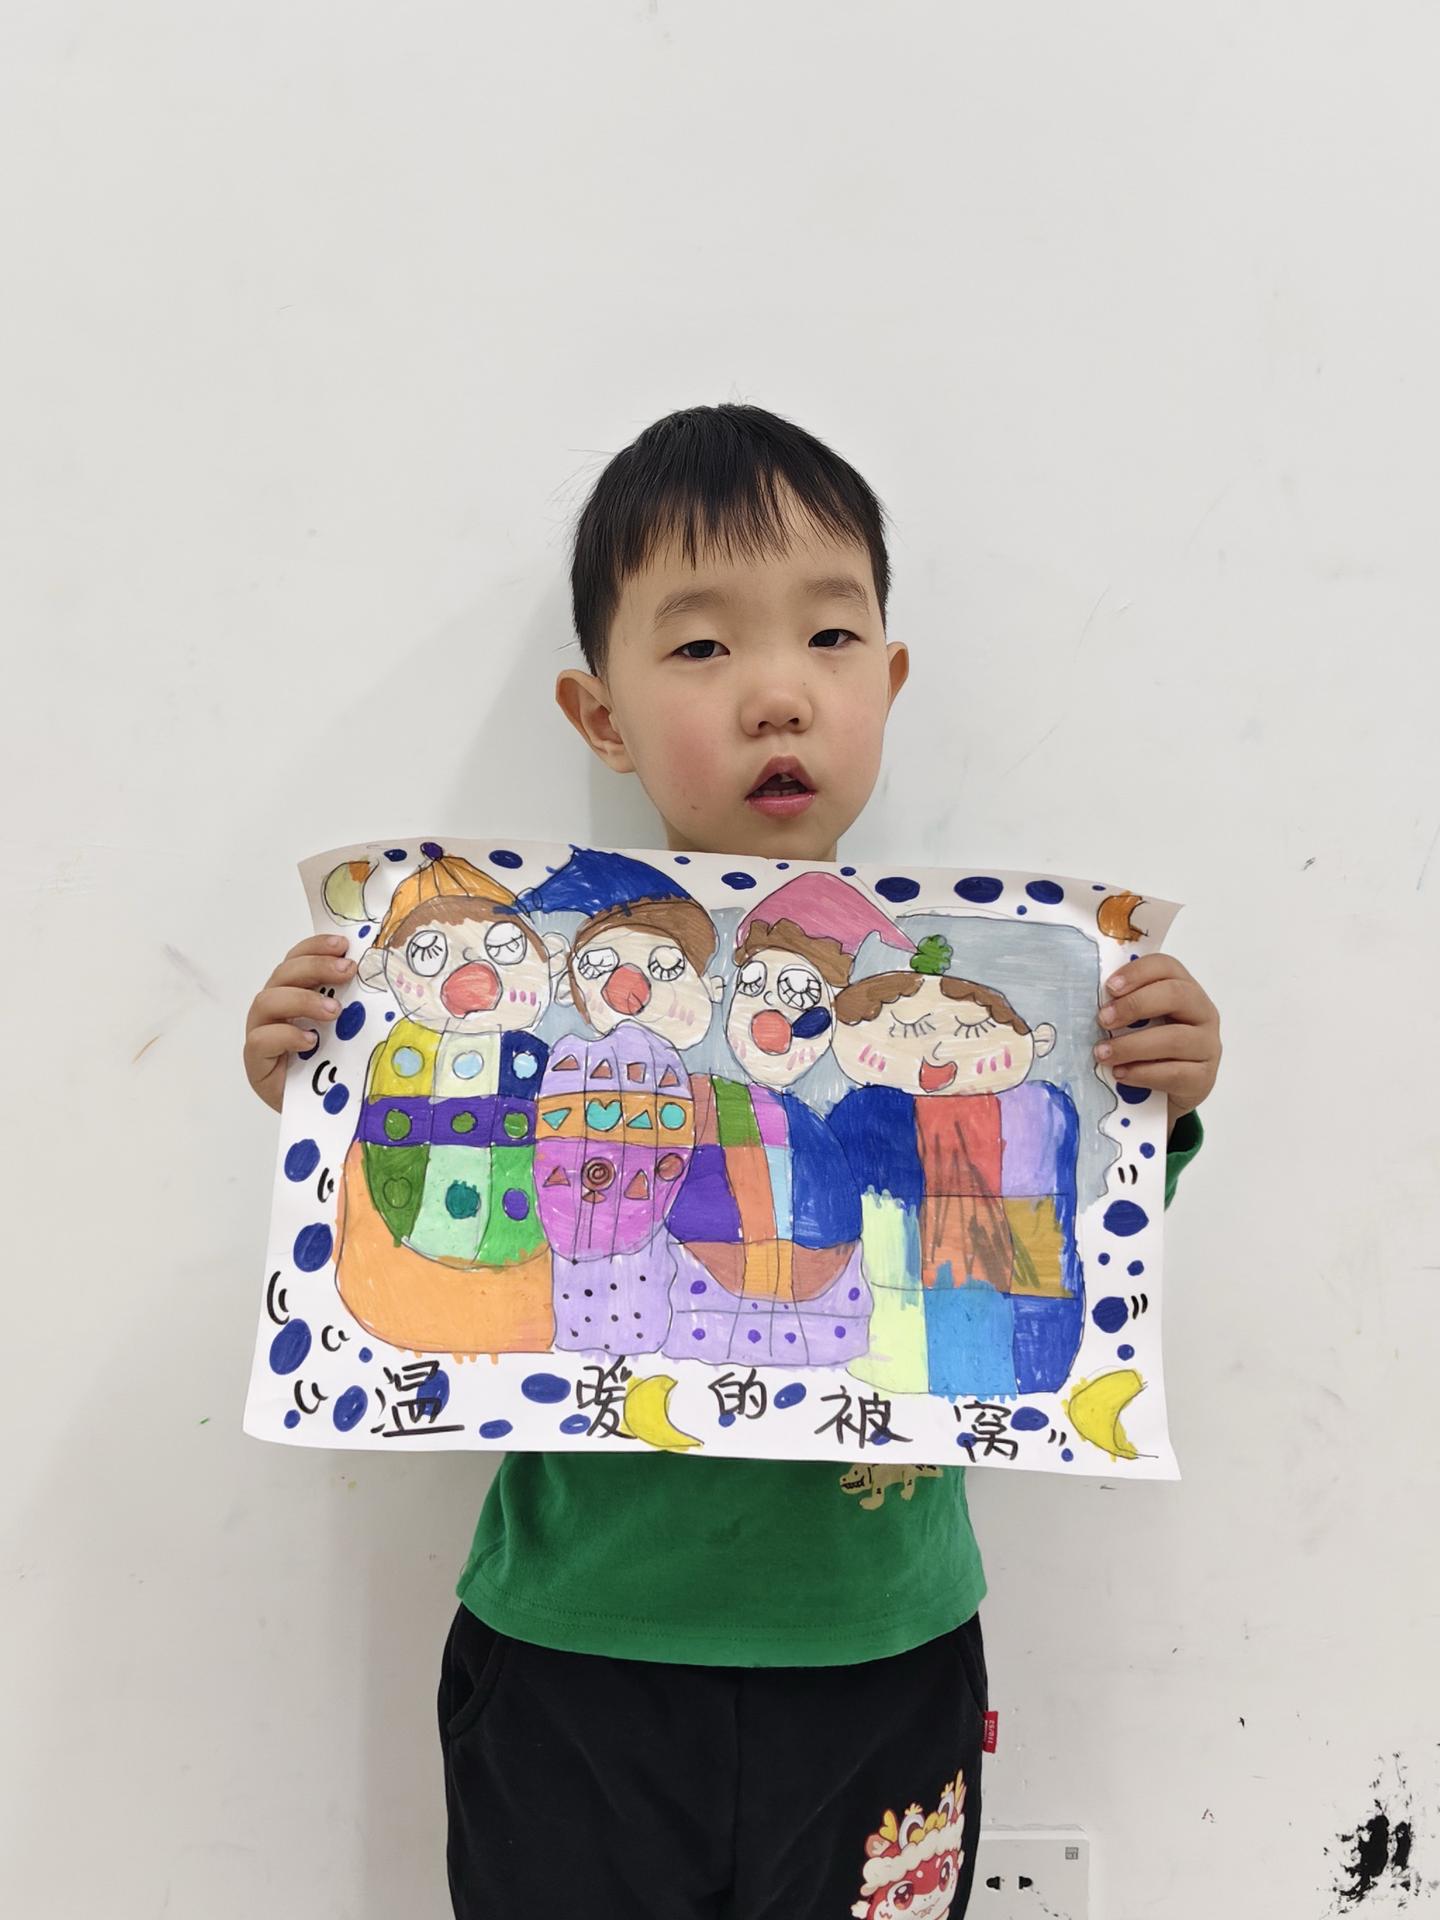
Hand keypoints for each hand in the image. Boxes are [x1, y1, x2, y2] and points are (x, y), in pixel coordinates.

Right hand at [244, 935, 355, 1112]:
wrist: (322, 1113)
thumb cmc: (335, 1067)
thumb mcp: (348, 1029)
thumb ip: (352, 1003)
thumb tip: (376, 973)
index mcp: (293, 994)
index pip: (296, 959)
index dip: (315, 947)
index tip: (344, 946)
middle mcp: (273, 1010)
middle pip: (282, 974)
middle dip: (315, 967)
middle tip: (347, 971)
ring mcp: (261, 1034)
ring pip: (267, 1001)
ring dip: (302, 1000)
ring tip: (334, 1012)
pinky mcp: (256, 1063)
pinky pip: (260, 1040)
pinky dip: (286, 1035)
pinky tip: (310, 1041)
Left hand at [1093, 955, 1220, 1135]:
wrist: (1169, 1092)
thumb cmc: (1149, 1049)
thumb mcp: (1139, 1022)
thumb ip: (1123, 1007)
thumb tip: (1083, 1001)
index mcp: (1185, 989)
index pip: (1167, 967)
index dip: (1137, 973)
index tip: (1109, 988)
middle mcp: (1202, 1013)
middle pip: (1176, 995)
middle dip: (1135, 1005)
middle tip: (1103, 1019)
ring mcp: (1207, 1045)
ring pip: (1175, 1039)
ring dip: (1132, 1046)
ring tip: (1103, 1054)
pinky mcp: (1203, 1078)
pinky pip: (1175, 1073)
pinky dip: (1143, 1073)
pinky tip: (1121, 1074)